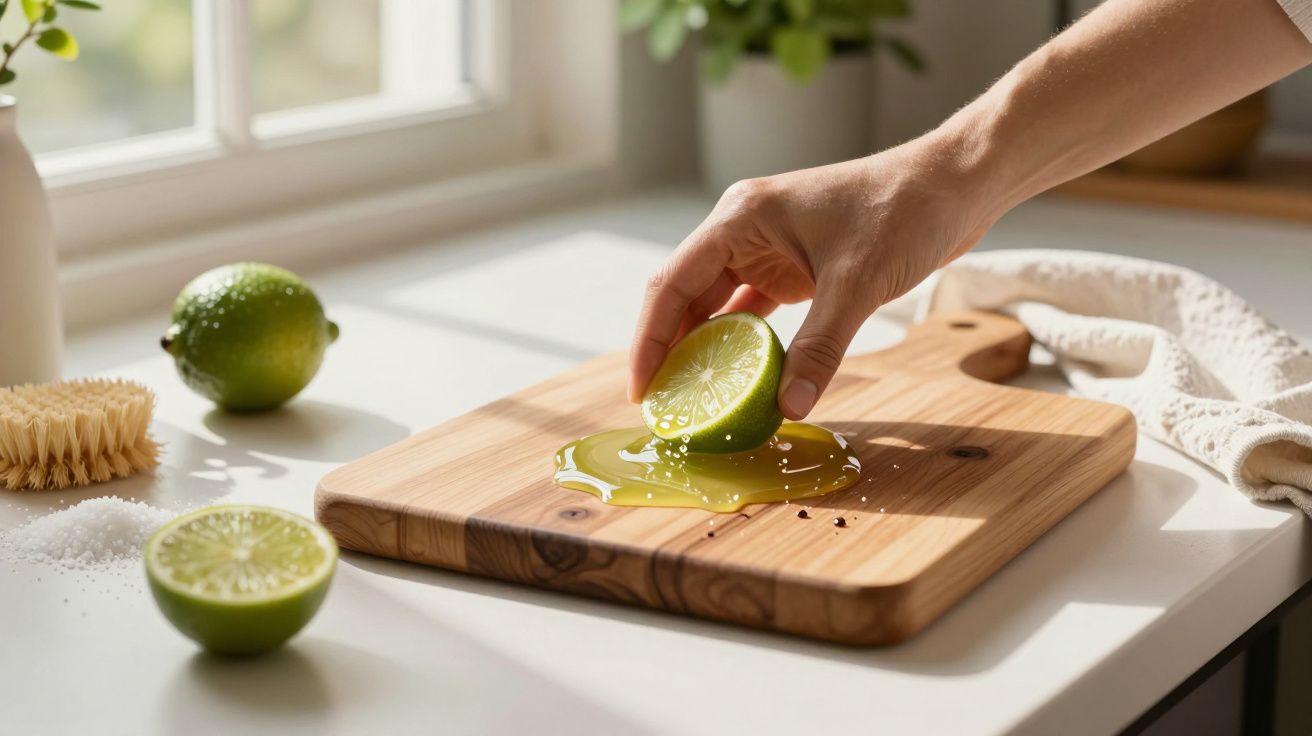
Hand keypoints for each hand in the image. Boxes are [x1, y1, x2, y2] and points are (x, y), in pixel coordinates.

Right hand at [628, 139, 995, 418]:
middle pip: (685, 296)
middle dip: (669, 350)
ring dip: (703, 349)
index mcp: (740, 218)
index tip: (641, 390)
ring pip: (716, 305)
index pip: (672, 283)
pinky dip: (742, 344)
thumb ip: (819, 347)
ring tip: (690, 400)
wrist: (954, 183)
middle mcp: (743, 229)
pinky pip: (751, 309)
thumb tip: (788, 406)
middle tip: (662, 407)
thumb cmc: (905, 210)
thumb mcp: (857, 284)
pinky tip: (737, 379)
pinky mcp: (793, 264)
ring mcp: (767, 247)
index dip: (649, 340)